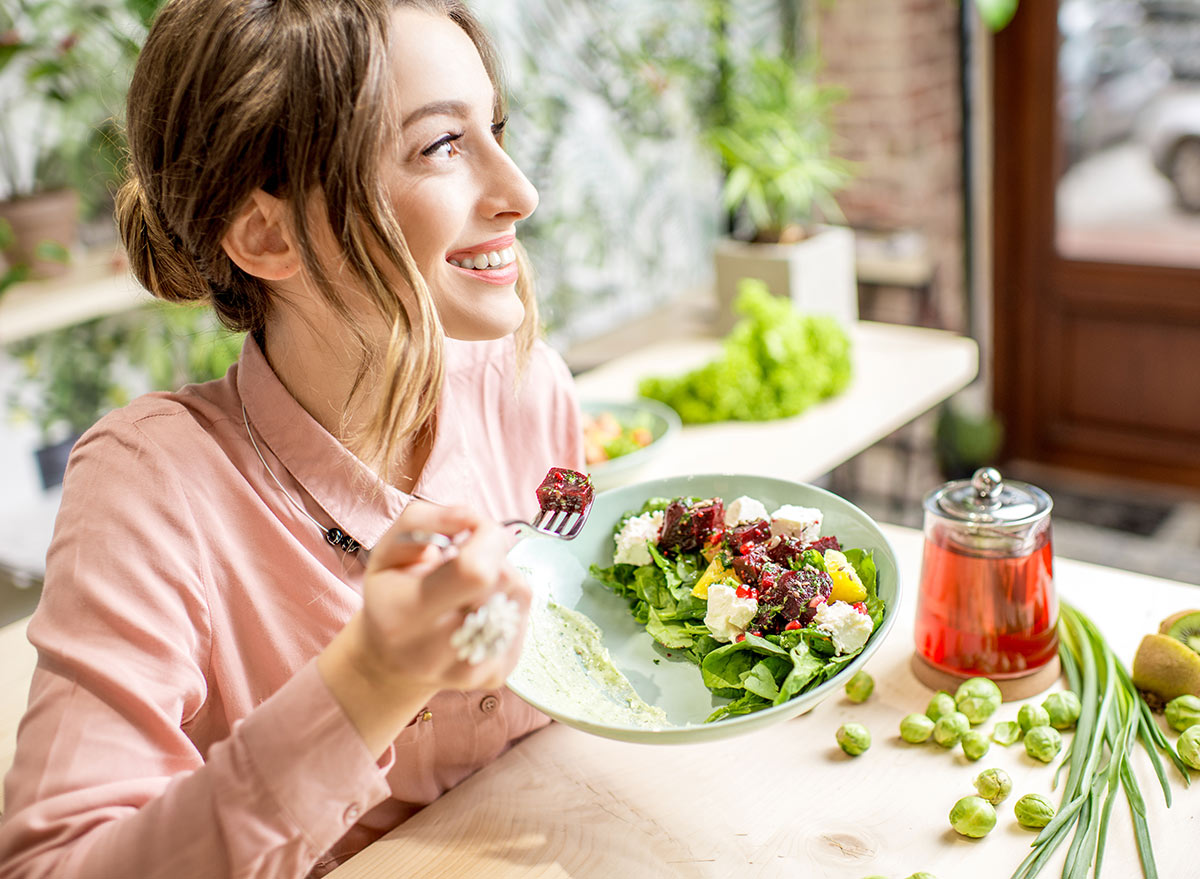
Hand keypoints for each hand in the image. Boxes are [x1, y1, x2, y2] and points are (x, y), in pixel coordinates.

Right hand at [318, 502, 529, 754]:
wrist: (391, 661)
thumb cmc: (391, 594)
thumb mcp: (388, 549)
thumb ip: (424, 520)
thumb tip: (474, 518)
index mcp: (403, 616)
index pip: (474, 571)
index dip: (486, 538)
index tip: (473, 530)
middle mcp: (435, 652)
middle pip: (503, 580)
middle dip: (493, 554)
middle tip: (468, 558)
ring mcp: (470, 671)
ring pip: (519, 595)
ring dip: (503, 576)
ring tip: (471, 586)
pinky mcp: (496, 676)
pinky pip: (525, 618)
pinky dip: (508, 602)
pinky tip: (481, 608)